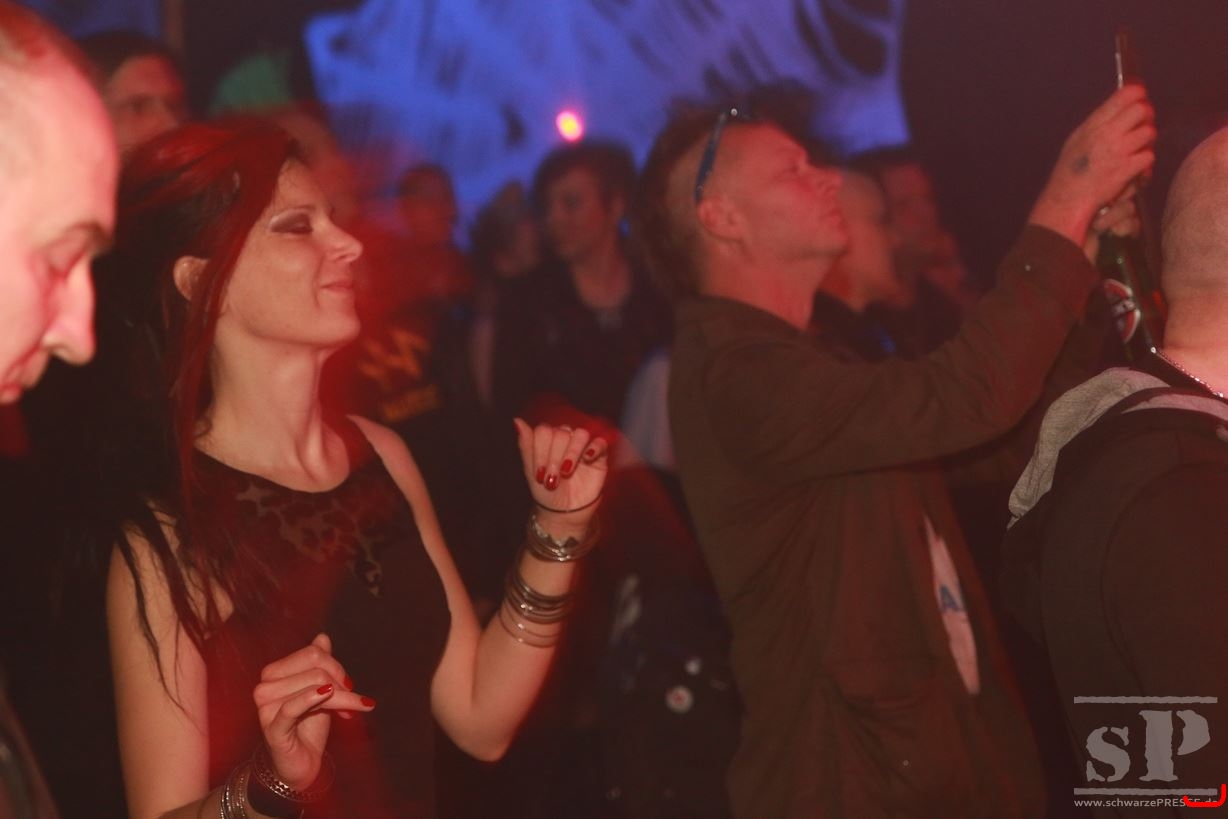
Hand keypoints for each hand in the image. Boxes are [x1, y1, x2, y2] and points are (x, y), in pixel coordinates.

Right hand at [253, 633, 374, 789]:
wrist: (302, 764)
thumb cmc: (309, 727)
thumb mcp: (320, 691)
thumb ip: (319, 664)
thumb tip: (322, 637)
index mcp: (274, 673)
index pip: (312, 653)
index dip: (336, 667)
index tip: (348, 686)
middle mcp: (264, 686)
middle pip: (315, 667)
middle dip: (341, 682)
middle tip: (354, 702)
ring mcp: (265, 707)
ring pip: (314, 685)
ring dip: (341, 699)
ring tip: (350, 712)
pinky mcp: (272, 727)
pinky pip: (294, 706)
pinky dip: (314, 698)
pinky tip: (328, 696)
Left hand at [514, 418, 607, 537]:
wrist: (564, 514)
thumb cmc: (547, 493)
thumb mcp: (531, 471)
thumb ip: (526, 445)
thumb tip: (517, 421)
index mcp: (548, 441)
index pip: (543, 431)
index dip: (540, 451)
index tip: (539, 474)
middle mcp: (565, 440)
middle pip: (560, 433)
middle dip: (554, 457)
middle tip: (552, 479)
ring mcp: (583, 447)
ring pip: (580, 434)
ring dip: (571, 452)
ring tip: (567, 472)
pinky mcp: (599, 456)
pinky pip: (600, 442)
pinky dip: (594, 448)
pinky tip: (587, 459)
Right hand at [1029, 84, 1155, 246]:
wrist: (1067, 200)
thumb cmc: (1069, 173)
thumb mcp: (1076, 141)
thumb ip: (1098, 124)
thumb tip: (1119, 109)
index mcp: (1093, 124)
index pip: (1126, 95)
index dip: (1139, 95)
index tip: (1141, 101)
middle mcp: (1107, 133)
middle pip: (1143, 110)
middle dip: (1146, 118)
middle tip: (1142, 128)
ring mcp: (1119, 150)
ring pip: (1149, 133)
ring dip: (1147, 143)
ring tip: (1136, 152)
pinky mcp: (1128, 168)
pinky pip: (1149, 157)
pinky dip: (1145, 165)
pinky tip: (1135, 171)